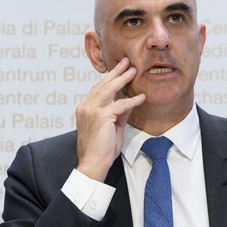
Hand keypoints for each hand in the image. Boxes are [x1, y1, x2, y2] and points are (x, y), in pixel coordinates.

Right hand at [75, 57, 145, 180]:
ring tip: (133, 70)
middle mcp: (85, 107)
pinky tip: (141, 97)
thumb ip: (119, 115)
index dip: (109, 79)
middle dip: (115, 72)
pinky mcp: (101, 116)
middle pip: (102, 84)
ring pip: (109, 89)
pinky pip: (120, 105)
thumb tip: (129, 103)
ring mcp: (92, 110)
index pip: (97, 89)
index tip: (118, 71)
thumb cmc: (100, 150)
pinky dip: (132, 100)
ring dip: (123, 78)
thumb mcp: (111, 129)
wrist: (92, 164)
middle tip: (126, 62)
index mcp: (85, 109)